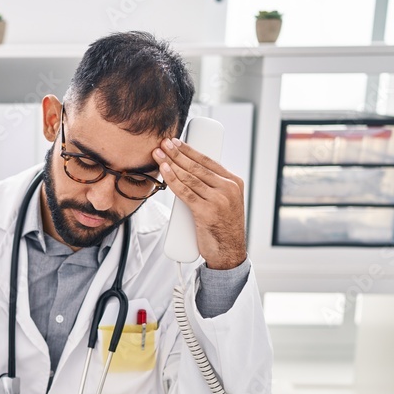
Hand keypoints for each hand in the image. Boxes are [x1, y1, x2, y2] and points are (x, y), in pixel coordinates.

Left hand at [154, 137, 246, 269]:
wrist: (229, 252)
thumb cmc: (223, 228)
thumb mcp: (225, 202)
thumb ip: (212, 187)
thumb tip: (189, 173)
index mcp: (234, 182)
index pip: (208, 161)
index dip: (190, 150)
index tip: (176, 142)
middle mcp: (228, 188)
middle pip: (197, 166)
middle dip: (177, 153)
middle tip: (163, 143)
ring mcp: (218, 200)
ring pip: (190, 177)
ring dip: (171, 163)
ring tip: (159, 154)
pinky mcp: (206, 212)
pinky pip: (185, 192)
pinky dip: (173, 180)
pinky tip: (165, 171)